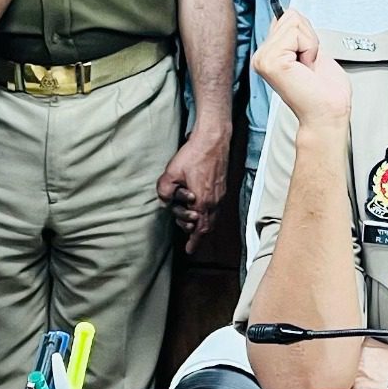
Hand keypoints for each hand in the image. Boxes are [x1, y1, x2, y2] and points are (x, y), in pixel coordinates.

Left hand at [158, 122, 230, 251]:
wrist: (214, 139)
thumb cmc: (194, 154)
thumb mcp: (171, 173)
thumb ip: (165, 191)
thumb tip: (165, 202)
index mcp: (202, 201)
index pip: (199, 229)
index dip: (194, 242)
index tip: (189, 250)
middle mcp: (215, 201)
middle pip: (207, 226)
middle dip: (195, 231)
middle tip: (185, 229)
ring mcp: (221, 194)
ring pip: (213, 216)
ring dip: (203, 222)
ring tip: (193, 220)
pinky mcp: (223, 186)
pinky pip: (216, 207)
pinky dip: (208, 212)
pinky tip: (201, 205)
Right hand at [252, 11, 351, 125]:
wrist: (328, 113)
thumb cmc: (324, 91)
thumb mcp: (311, 51)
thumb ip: (297, 34)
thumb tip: (291, 13)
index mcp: (269, 55)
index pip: (285, 18)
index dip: (305, 34)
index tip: (308, 57)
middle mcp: (262, 56)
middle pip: (290, 16)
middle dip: (308, 38)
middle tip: (309, 64)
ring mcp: (264, 58)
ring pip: (293, 22)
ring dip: (310, 43)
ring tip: (307, 66)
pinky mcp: (272, 60)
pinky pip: (296, 33)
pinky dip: (309, 48)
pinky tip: (305, 67)